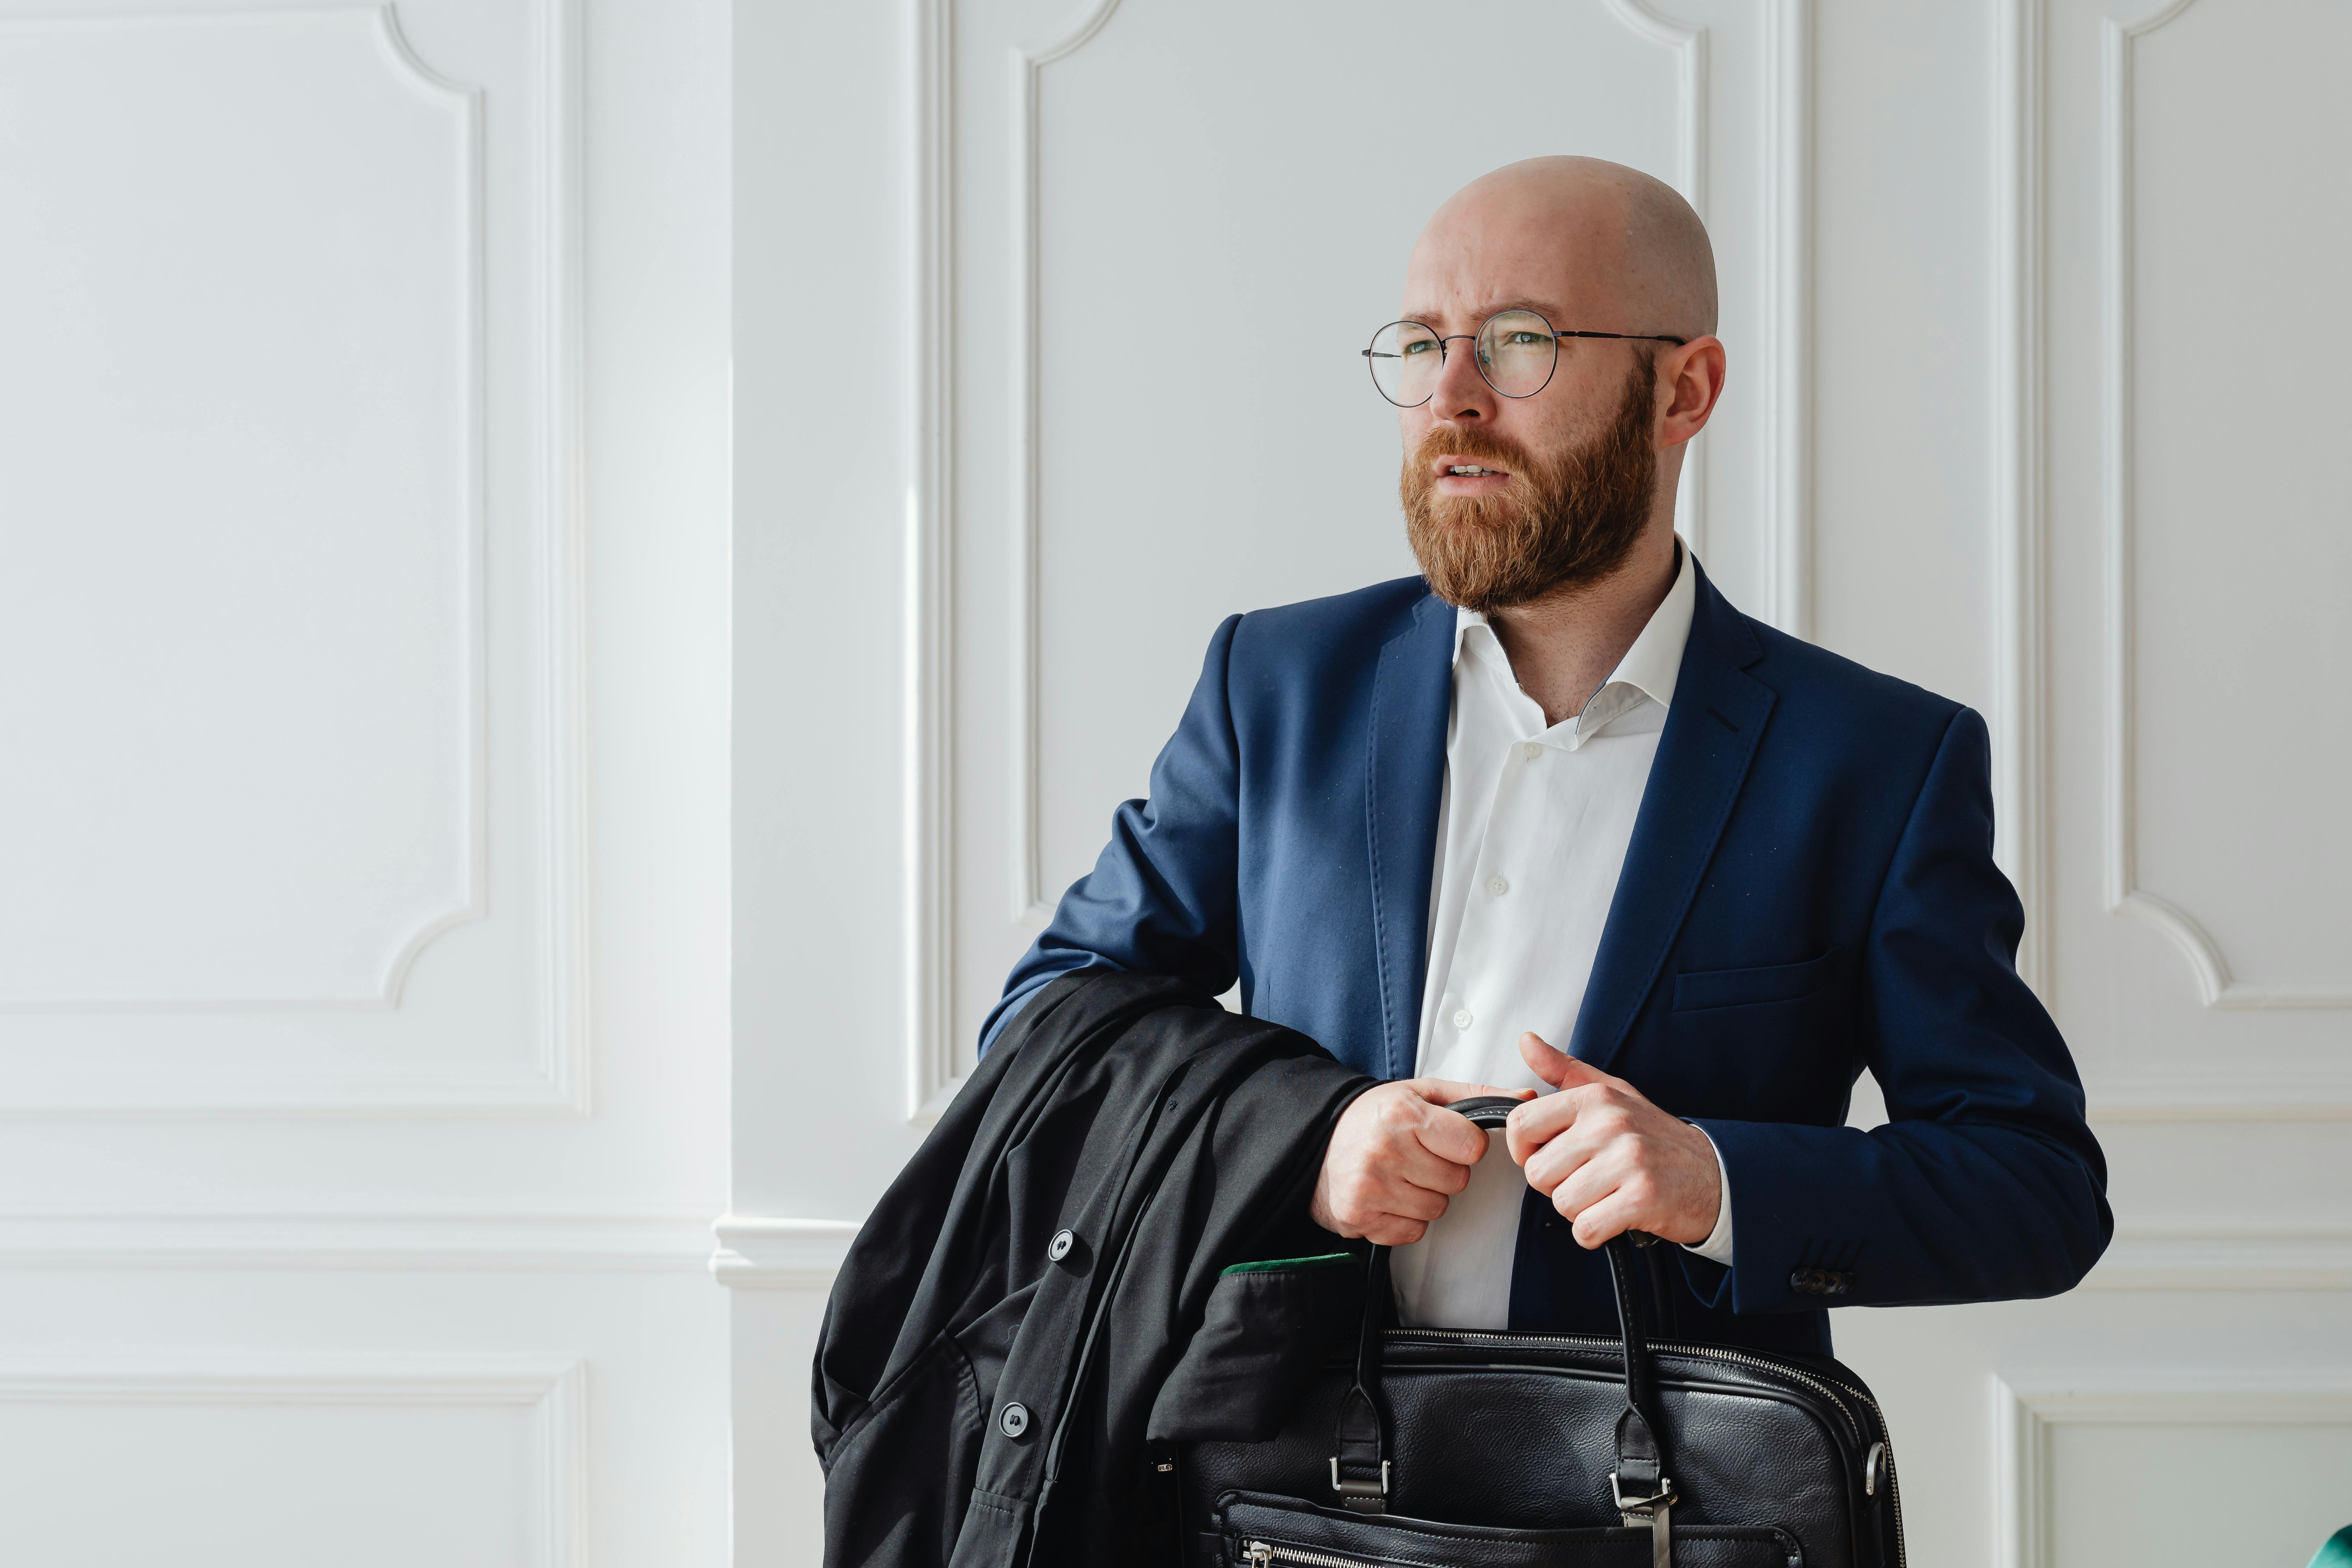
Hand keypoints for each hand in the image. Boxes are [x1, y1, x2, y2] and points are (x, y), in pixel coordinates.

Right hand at [1310, 1078, 1535, 1245]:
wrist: (1315, 1141)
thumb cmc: (1377, 1116)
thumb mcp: (1424, 1093)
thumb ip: (1478, 1095)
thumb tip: (1528, 1099)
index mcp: (1403, 1115)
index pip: (1472, 1147)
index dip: (1465, 1145)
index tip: (1444, 1138)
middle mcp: (1384, 1150)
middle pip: (1457, 1181)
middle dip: (1444, 1171)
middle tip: (1417, 1156)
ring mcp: (1370, 1187)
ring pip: (1437, 1209)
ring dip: (1426, 1195)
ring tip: (1401, 1174)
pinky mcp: (1359, 1216)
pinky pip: (1412, 1231)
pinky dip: (1405, 1219)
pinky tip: (1388, 1195)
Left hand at [1505, 1032, 1721, 1249]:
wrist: (1714, 1174)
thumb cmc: (1653, 1137)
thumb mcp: (1612, 1093)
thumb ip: (1564, 1070)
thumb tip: (1526, 1041)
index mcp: (1595, 1097)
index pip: (1521, 1124)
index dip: (1524, 1151)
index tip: (1547, 1157)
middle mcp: (1610, 1123)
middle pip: (1537, 1172)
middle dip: (1557, 1185)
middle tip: (1590, 1180)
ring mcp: (1628, 1160)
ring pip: (1562, 1203)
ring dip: (1580, 1210)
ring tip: (1607, 1195)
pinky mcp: (1642, 1198)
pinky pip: (1586, 1229)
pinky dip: (1595, 1232)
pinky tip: (1615, 1216)